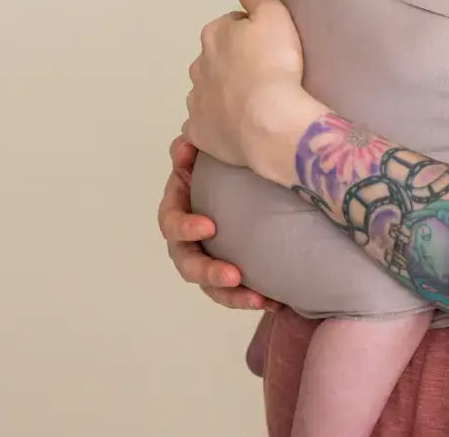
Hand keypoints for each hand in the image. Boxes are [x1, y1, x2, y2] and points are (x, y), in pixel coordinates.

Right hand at [157, 135, 276, 310]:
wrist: (249, 173)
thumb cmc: (221, 161)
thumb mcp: (205, 150)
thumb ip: (190, 148)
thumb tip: (186, 145)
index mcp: (179, 206)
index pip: (172, 221)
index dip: (185, 228)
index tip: (209, 227)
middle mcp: (189, 237)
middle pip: (187, 263)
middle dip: (208, 272)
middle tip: (233, 276)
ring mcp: (209, 256)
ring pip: (212, 286)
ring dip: (232, 296)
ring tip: (258, 300)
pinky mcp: (230, 270)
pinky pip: (237, 292)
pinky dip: (253, 297)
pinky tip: (276, 303)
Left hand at [184, 0, 322, 183]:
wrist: (270, 120)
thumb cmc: (275, 64)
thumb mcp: (275, 17)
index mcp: (214, 35)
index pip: (230, 26)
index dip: (251, 34)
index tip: (269, 46)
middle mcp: (198, 65)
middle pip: (216, 58)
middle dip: (233, 63)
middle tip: (263, 74)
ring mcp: (196, 100)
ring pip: (206, 90)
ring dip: (222, 92)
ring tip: (250, 102)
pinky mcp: (198, 131)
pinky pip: (201, 124)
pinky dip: (213, 122)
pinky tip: (231, 127)